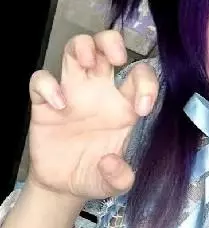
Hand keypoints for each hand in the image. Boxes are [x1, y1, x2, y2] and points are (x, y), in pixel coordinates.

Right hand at [27, 30, 158, 200]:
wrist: (63, 186)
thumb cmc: (96, 174)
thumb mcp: (114, 184)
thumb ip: (120, 178)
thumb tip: (111, 162)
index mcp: (125, 105)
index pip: (141, 76)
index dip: (147, 84)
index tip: (142, 109)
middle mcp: (101, 91)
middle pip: (106, 46)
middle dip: (112, 42)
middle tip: (117, 58)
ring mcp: (72, 93)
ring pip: (76, 50)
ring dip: (82, 47)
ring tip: (88, 62)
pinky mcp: (44, 103)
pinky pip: (41, 80)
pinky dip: (48, 85)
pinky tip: (58, 105)